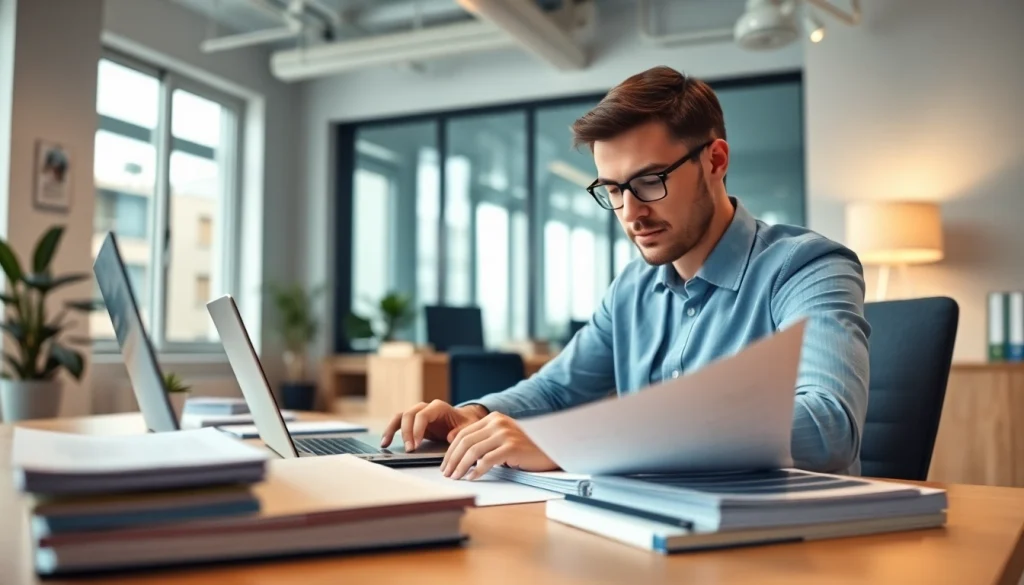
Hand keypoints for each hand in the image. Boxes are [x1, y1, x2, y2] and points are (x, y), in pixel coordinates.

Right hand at [380, 400, 486, 451]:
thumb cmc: (466, 423)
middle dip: (406, 433)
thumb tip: (450, 437)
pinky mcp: (413, 421)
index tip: (416, 444)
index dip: (417, 429)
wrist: (463, 420)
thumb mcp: (468, 427)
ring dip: (392, 430)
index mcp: (438, 407)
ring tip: (386, 444)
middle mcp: (426, 407)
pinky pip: (398, 423)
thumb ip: (461, 431)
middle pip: (409, 415)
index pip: (422, 415)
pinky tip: (386, 443)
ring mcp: (418, 413)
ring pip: (400, 417)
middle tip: (409, 449)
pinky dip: (391, 431)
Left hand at [441, 412, 557, 480]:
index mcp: (493, 418)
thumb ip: (481, 438)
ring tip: (456, 477)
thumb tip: (453, 442)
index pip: (464, 434)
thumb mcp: (501, 438)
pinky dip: (477, 471)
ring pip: (473, 452)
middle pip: (465, 442)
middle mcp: (498, 423)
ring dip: (461, 467)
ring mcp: (505, 434)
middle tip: (447, 473)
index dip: (450, 451)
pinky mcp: (512, 447)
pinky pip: (487, 461)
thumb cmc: (525, 447)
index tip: (445, 465)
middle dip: (452, 459)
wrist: (551, 449)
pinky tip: (472, 478)